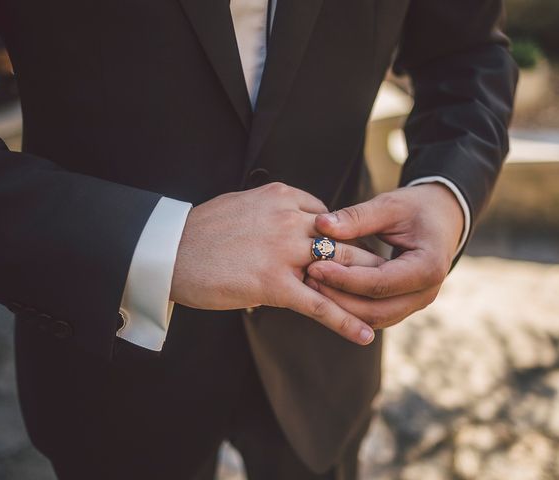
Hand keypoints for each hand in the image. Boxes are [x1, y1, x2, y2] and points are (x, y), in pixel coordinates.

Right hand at [170, 182, 383, 344]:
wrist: (169, 250)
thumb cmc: (200, 231)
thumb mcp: (242, 205)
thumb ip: (272, 212)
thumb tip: (286, 222)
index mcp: (282, 196)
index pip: (328, 216)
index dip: (341, 237)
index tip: (350, 252)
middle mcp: (289, 219)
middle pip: (342, 241)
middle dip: (367, 260)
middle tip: (390, 275)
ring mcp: (284, 251)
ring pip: (338, 271)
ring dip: (365, 290)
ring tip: (389, 305)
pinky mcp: (274, 283)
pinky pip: (318, 304)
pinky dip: (344, 321)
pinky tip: (364, 334)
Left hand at [306, 183, 463, 328]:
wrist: (442, 218)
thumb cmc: (416, 208)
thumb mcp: (389, 205)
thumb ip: (356, 217)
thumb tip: (321, 225)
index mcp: (428, 267)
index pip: (380, 283)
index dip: (345, 278)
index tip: (315, 264)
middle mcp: (425, 293)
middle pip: (376, 310)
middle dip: (338, 298)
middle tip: (307, 278)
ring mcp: (414, 303)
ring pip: (373, 318)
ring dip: (340, 307)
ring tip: (310, 284)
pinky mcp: (402, 305)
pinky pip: (373, 314)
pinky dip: (348, 307)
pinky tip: (324, 289)